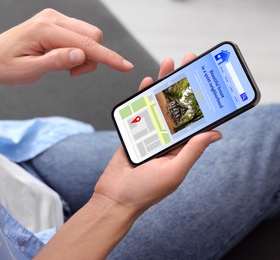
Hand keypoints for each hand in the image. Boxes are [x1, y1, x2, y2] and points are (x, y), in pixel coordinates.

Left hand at [0, 9, 133, 93]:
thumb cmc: (5, 65)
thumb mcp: (29, 71)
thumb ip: (56, 62)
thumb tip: (82, 55)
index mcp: (45, 30)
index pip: (86, 43)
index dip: (108, 57)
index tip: (125, 65)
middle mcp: (52, 19)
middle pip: (93, 35)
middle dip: (92, 58)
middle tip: (72, 73)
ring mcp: (54, 19)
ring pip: (88, 36)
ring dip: (85, 55)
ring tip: (65, 67)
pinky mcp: (55, 23)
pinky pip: (79, 35)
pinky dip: (78, 50)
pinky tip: (62, 58)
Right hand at [93, 53, 221, 214]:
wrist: (115, 197)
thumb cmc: (145, 191)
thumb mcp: (174, 172)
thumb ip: (191, 151)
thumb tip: (215, 133)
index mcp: (181, 148)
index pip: (196, 120)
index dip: (202, 99)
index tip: (206, 80)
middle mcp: (168, 138)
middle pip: (178, 106)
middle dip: (183, 84)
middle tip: (189, 61)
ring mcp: (150, 133)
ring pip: (159, 104)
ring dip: (164, 84)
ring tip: (169, 64)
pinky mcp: (134, 132)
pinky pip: (140, 110)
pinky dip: (143, 96)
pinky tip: (147, 82)